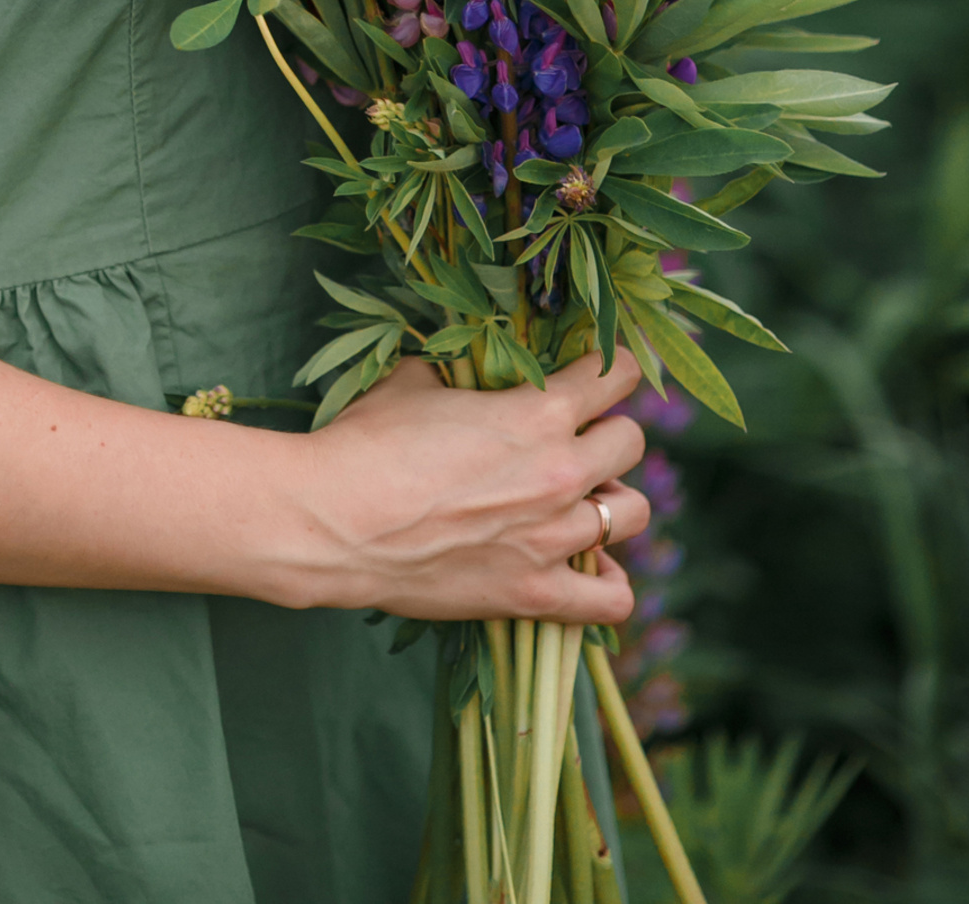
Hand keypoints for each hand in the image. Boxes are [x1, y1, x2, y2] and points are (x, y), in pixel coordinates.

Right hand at [288, 349, 648, 622]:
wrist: (336, 522)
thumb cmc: (368, 441)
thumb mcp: (415, 381)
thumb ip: (459, 376)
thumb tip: (461, 372)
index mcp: (537, 412)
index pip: (617, 375)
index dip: (611, 368)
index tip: (596, 374)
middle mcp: (560, 471)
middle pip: (631, 442)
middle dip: (607, 434)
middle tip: (574, 440)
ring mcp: (553, 538)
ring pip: (632, 513)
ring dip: (611, 501)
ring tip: (579, 501)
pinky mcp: (534, 594)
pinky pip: (612, 600)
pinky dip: (610, 584)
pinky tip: (587, 567)